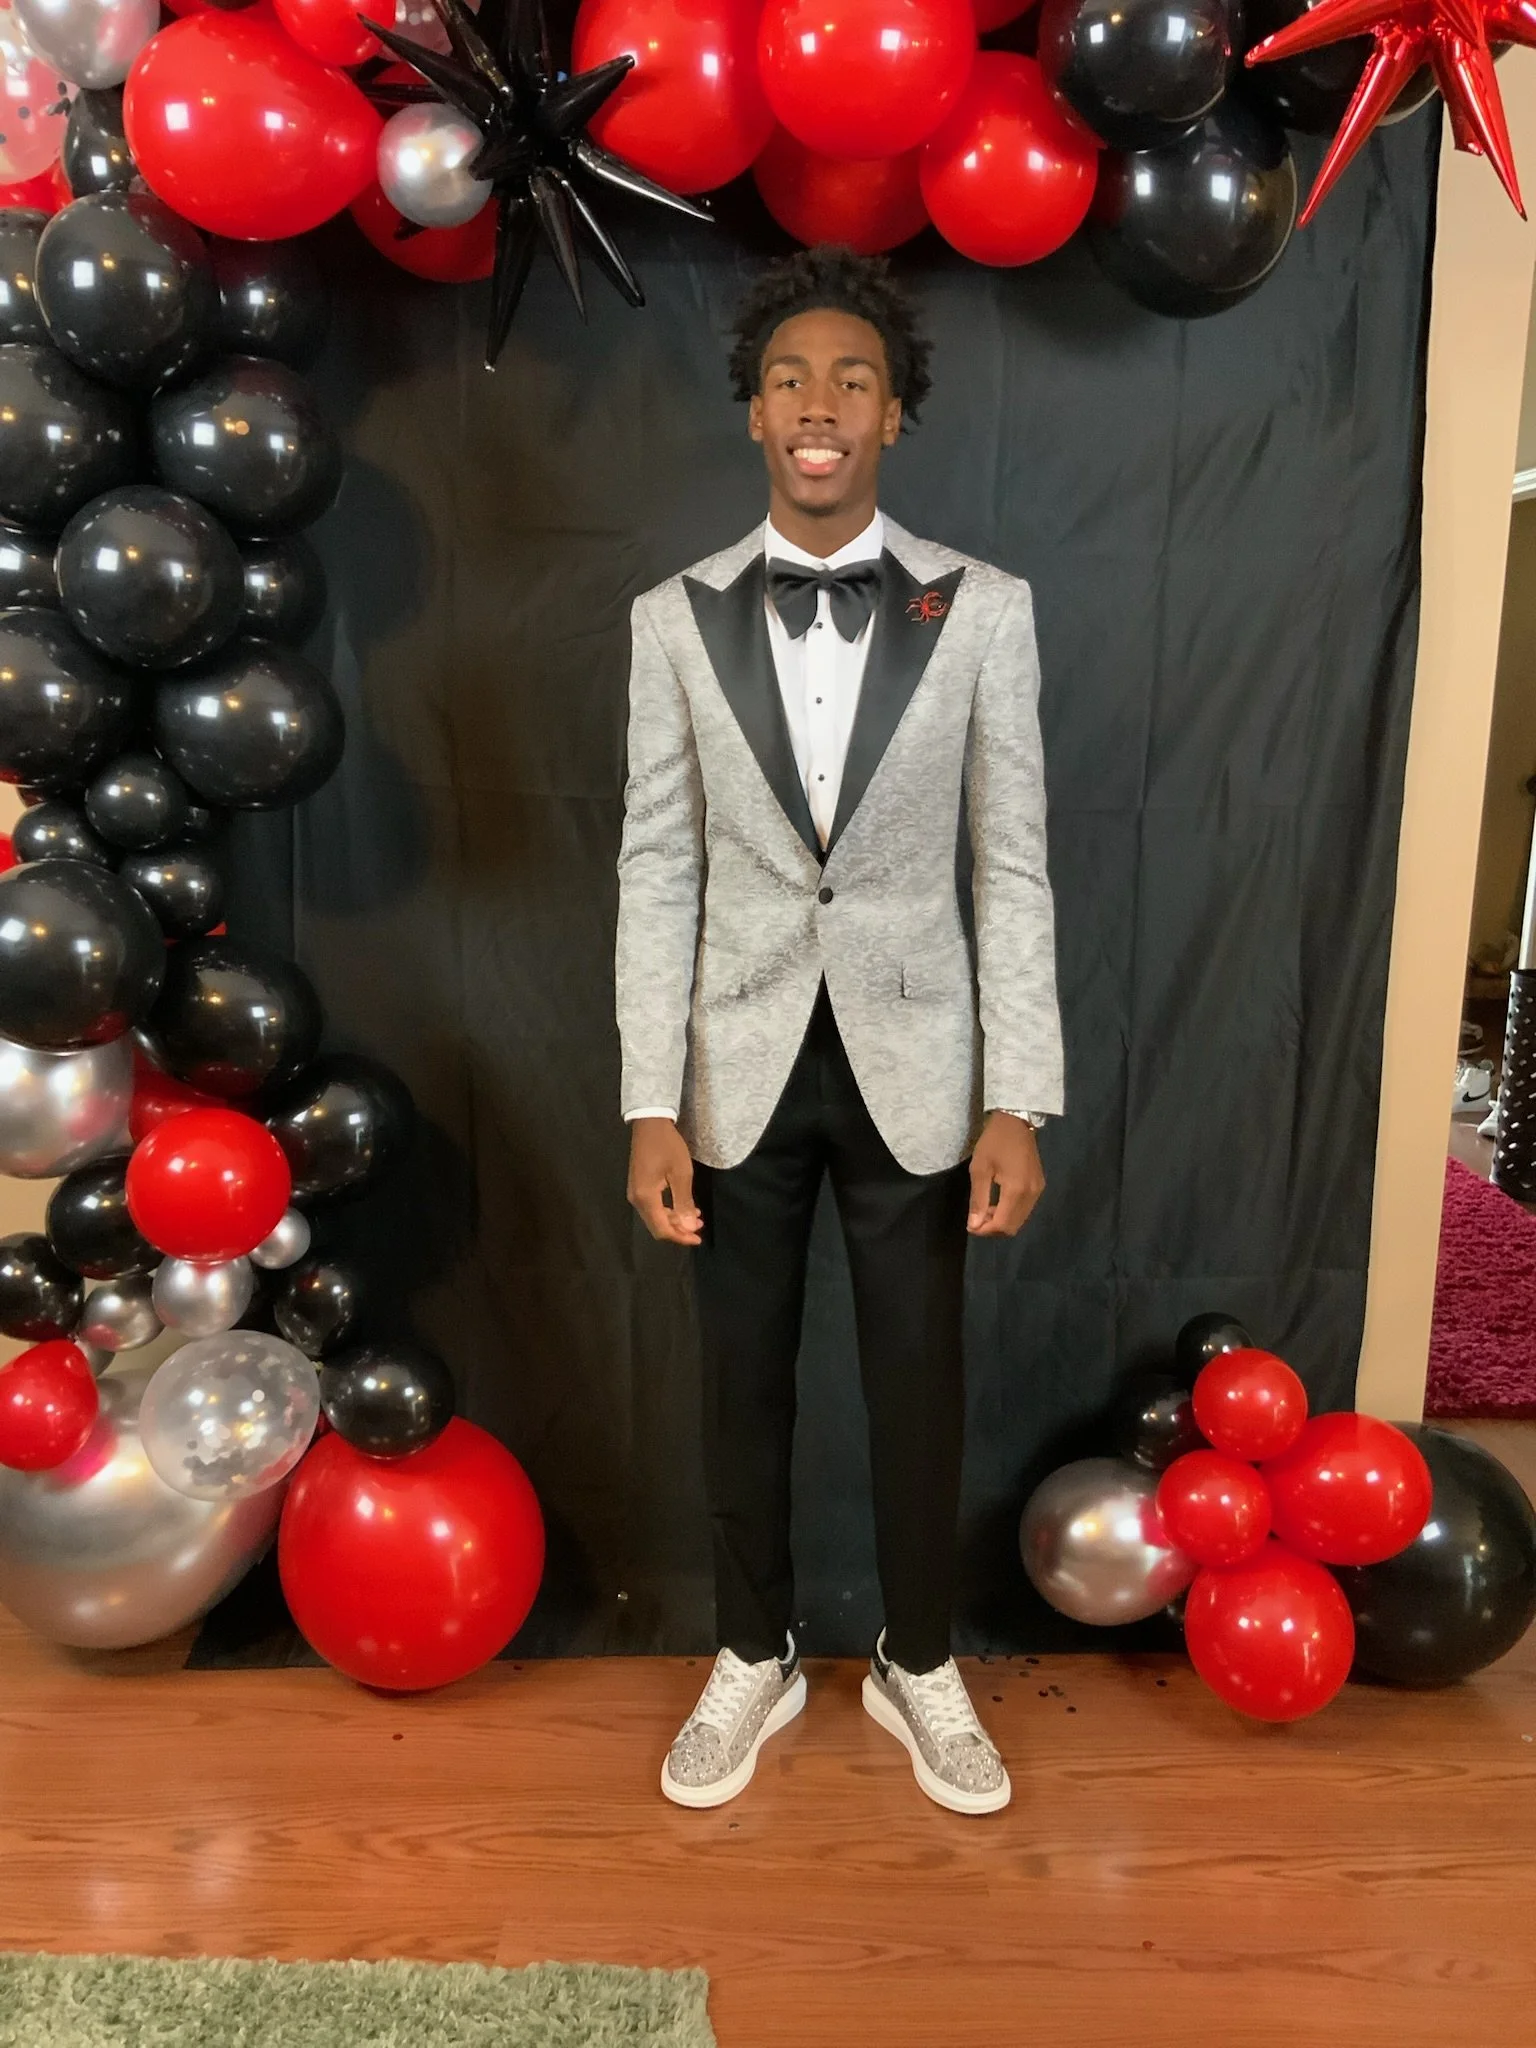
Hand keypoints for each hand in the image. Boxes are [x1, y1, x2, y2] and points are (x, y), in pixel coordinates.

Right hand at [627, 1117, 702, 1245]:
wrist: (650, 1123)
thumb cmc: (668, 1146)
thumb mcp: (681, 1173)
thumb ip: (684, 1202)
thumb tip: (687, 1227)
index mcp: (645, 1197)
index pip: (662, 1229)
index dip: (680, 1237)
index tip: (698, 1238)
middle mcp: (636, 1199)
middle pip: (657, 1226)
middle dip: (679, 1230)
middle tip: (699, 1227)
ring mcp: (635, 1193)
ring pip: (655, 1217)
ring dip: (675, 1220)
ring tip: (695, 1217)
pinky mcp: (638, 1187)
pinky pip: (653, 1207)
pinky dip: (668, 1211)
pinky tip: (683, 1207)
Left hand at [967, 1112, 1044, 1236]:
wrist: (1015, 1121)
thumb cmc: (994, 1142)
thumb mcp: (979, 1169)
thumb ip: (978, 1199)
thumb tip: (974, 1225)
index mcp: (1016, 1190)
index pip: (1002, 1225)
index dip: (985, 1231)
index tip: (970, 1226)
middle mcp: (1031, 1194)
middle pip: (1013, 1227)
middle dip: (993, 1228)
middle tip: (976, 1219)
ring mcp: (1038, 1190)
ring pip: (1019, 1220)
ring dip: (1001, 1221)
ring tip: (984, 1209)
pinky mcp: (1039, 1186)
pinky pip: (1025, 1209)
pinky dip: (1010, 1212)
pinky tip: (997, 1202)